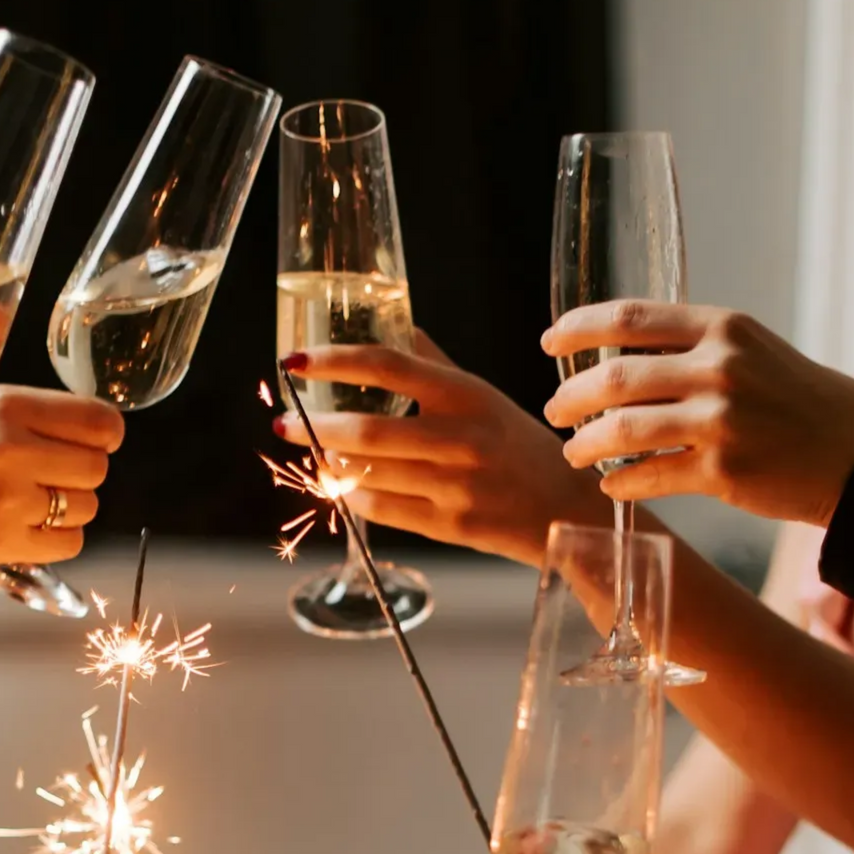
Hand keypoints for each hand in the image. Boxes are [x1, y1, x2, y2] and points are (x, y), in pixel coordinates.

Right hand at [0, 386, 125, 586]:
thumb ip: (28, 416)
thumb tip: (97, 430)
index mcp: (6, 408)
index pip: (102, 422)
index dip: (102, 436)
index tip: (86, 442)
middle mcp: (10, 450)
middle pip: (97, 467)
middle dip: (80, 473)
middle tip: (48, 475)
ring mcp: (8, 501)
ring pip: (86, 507)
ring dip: (68, 507)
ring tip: (28, 500)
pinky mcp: (2, 543)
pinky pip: (69, 543)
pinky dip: (56, 538)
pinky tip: (23, 525)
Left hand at [274, 332, 609, 565]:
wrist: (568, 508)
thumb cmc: (518, 445)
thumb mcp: (483, 397)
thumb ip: (435, 365)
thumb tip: (396, 326)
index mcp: (466, 395)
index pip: (388, 366)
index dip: (334, 361)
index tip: (295, 361)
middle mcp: (461, 439)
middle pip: (368, 431)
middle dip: (315, 426)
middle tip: (285, 420)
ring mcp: (455, 486)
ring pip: (369, 475)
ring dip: (329, 465)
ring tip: (313, 452)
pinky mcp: (451, 527)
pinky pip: (383, 510)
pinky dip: (353, 496)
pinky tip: (344, 486)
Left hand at [541, 302, 853, 525]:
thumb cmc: (798, 400)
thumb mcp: (751, 351)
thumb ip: (692, 348)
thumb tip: (616, 356)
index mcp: (723, 328)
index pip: (629, 318)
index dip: (578, 328)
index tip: (549, 341)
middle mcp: (720, 368)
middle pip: (615, 377)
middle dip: (570, 396)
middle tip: (554, 409)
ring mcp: (721, 421)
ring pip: (623, 430)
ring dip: (585, 444)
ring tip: (573, 451)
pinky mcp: (723, 472)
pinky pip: (649, 476)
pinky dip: (620, 483)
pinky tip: (611, 485)